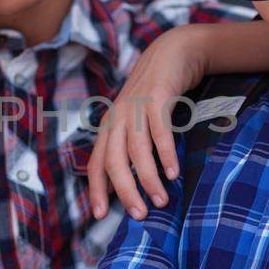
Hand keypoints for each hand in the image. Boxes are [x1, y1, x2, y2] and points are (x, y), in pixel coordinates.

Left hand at [88, 25, 208, 220]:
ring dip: (148, 178)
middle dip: (125, 191)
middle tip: (139, 215)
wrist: (172, 52)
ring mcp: (136, 107)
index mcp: (109, 127)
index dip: (96, 190)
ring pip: (136, 150)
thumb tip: (128, 185)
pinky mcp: (157, 97)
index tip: (100, 216)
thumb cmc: (155, 95)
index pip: (96, 164)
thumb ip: (130, 148)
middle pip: (114, 161)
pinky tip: (173, 173)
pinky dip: (165, 154)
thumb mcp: (136, 121)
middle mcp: (118, 118)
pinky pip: (159, 131)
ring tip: (161, 200)